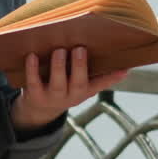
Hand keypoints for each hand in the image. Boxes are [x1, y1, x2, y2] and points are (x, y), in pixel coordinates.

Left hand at [10, 47, 127, 131]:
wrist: (39, 109)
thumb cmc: (63, 87)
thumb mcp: (80, 84)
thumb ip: (96, 73)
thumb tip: (120, 62)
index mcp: (84, 90)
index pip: (101, 84)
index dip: (113, 77)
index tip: (125, 68)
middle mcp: (71, 96)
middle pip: (78, 83)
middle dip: (80, 66)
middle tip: (80, 48)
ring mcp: (53, 97)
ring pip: (58, 84)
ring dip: (59, 66)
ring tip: (59, 50)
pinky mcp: (35, 95)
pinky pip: (34, 82)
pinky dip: (32, 69)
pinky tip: (32, 55)